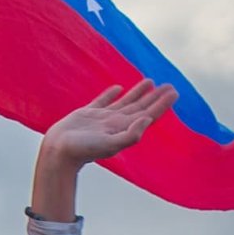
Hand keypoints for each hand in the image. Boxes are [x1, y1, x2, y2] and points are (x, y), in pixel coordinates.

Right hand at [40, 80, 177, 168]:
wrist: (58, 152)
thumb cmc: (83, 150)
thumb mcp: (110, 144)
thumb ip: (131, 134)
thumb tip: (147, 120)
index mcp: (124, 129)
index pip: (148, 114)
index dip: (162, 104)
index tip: (174, 92)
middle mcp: (116, 123)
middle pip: (141, 107)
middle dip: (155, 97)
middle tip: (170, 86)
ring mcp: (102, 118)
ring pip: (125, 102)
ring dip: (138, 92)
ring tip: (150, 82)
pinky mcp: (87, 114)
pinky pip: (103, 101)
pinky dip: (111, 93)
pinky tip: (118, 88)